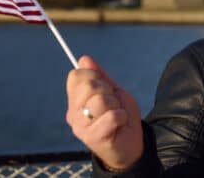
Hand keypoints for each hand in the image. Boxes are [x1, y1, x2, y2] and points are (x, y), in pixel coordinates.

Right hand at [66, 55, 142, 170]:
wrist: (130, 143)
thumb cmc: (120, 116)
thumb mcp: (113, 91)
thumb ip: (99, 76)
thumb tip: (83, 59)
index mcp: (75, 101)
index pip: (76, 76)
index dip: (94, 75)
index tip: (105, 86)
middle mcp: (73, 114)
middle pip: (88, 86)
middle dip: (108, 91)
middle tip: (112, 104)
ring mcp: (80, 127)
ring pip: (100, 101)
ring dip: (115, 105)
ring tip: (116, 115)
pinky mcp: (92, 137)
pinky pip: (111, 116)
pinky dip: (121, 117)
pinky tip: (119, 125)